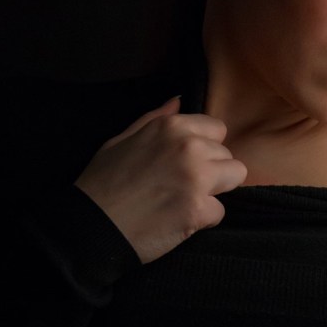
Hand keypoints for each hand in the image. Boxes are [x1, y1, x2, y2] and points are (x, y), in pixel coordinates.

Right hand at [75, 96, 247, 262]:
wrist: (91, 226)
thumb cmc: (103, 183)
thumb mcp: (121, 140)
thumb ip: (154, 120)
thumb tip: (178, 100)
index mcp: (171, 127)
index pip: (217, 130)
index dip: (204, 149)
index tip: (184, 164)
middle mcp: (189, 147)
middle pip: (227, 155)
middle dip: (211, 171)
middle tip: (180, 187)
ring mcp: (196, 178)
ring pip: (235, 178)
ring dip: (214, 191)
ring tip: (185, 200)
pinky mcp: (199, 210)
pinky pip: (219, 211)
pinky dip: (203, 219)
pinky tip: (178, 220)